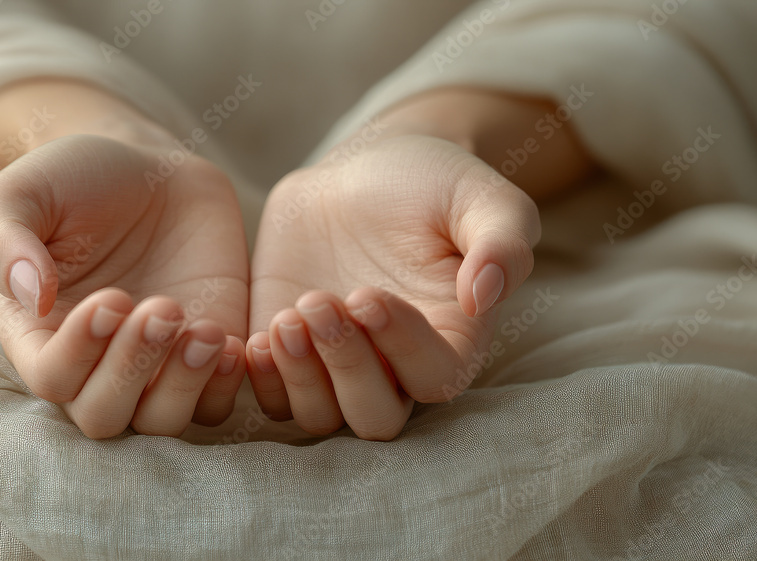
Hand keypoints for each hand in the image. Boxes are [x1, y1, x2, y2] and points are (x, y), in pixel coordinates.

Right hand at [0, 134, 248, 437]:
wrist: (148, 169)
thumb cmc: (73, 180)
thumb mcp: (22, 195)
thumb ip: (4, 242)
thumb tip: (29, 294)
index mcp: (39, 336)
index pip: (53, 380)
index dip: (80, 353)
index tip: (111, 298)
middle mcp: (95, 365)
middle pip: (105, 416)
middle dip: (133, 372)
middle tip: (162, 309)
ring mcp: (154, 367)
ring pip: (163, 421)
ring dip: (184, 386)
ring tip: (205, 329)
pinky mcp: (205, 358)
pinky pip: (217, 402)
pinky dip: (226, 386)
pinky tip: (231, 341)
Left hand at [246, 134, 540, 439]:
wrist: (368, 169)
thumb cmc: (435, 184)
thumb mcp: (483, 199)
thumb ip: (502, 244)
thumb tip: (484, 295)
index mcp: (452, 340)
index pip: (434, 377)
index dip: (400, 347)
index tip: (366, 293)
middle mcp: (394, 367)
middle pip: (375, 417)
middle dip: (345, 368)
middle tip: (318, 302)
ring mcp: (337, 365)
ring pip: (321, 417)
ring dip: (299, 378)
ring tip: (286, 316)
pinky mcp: (289, 354)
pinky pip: (273, 397)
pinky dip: (262, 380)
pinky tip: (254, 337)